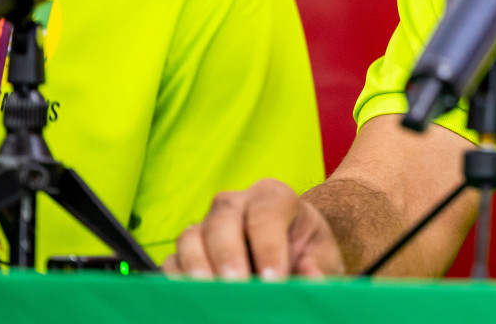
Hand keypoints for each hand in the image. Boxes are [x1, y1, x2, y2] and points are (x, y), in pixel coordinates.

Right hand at [163, 179, 344, 280]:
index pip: (267, 212)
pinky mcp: (187, 252)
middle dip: (229, 255)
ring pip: (191, 237)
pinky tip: (193, 299)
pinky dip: (178, 282)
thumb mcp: (323, 259)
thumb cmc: (308, 254)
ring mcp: (206, 225)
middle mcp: (236, 204)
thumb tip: (310, 284)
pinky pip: (173, 262)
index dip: (269, 246)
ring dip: (197, 268)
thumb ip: (318, 270)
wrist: (292, 253)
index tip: (274, 279)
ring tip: (210, 294)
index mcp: (274, 197)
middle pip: (223, 219)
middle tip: (237, 285)